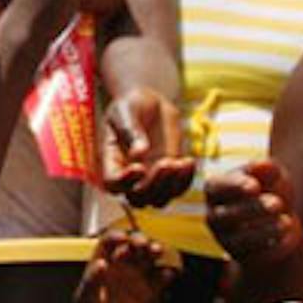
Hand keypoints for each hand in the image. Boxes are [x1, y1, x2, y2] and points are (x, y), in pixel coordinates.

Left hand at [77, 227, 172, 302]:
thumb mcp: (85, 300)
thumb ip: (93, 281)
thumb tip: (101, 264)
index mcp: (100, 264)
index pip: (109, 242)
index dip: (117, 236)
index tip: (123, 239)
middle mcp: (119, 268)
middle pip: (132, 246)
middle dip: (139, 241)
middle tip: (144, 245)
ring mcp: (134, 279)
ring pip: (148, 258)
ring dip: (154, 251)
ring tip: (158, 251)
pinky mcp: (147, 293)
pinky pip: (160, 279)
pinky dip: (166, 274)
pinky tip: (168, 273)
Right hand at [98, 86, 197, 208]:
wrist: (150, 102)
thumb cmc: (131, 104)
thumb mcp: (126, 111)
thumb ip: (130, 130)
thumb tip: (138, 152)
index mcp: (113, 161)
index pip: (113, 183)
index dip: (125, 182)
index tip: (139, 167)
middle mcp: (131, 175)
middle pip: (137, 199)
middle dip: (152, 186)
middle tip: (165, 163)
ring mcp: (151, 177)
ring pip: (159, 200)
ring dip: (170, 188)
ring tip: (180, 163)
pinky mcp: (170, 174)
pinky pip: (178, 189)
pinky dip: (186, 181)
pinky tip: (189, 161)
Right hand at [200, 160, 302, 271]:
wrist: (283, 221)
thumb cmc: (273, 190)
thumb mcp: (274, 175)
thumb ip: (268, 168)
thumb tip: (262, 163)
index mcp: (216, 189)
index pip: (218, 187)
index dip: (235, 187)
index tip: (255, 187)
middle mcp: (214, 215)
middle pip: (226, 214)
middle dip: (252, 209)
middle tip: (277, 203)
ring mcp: (225, 238)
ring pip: (238, 238)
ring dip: (264, 229)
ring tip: (287, 221)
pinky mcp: (240, 256)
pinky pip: (252, 254)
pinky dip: (270, 244)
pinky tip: (286, 235)